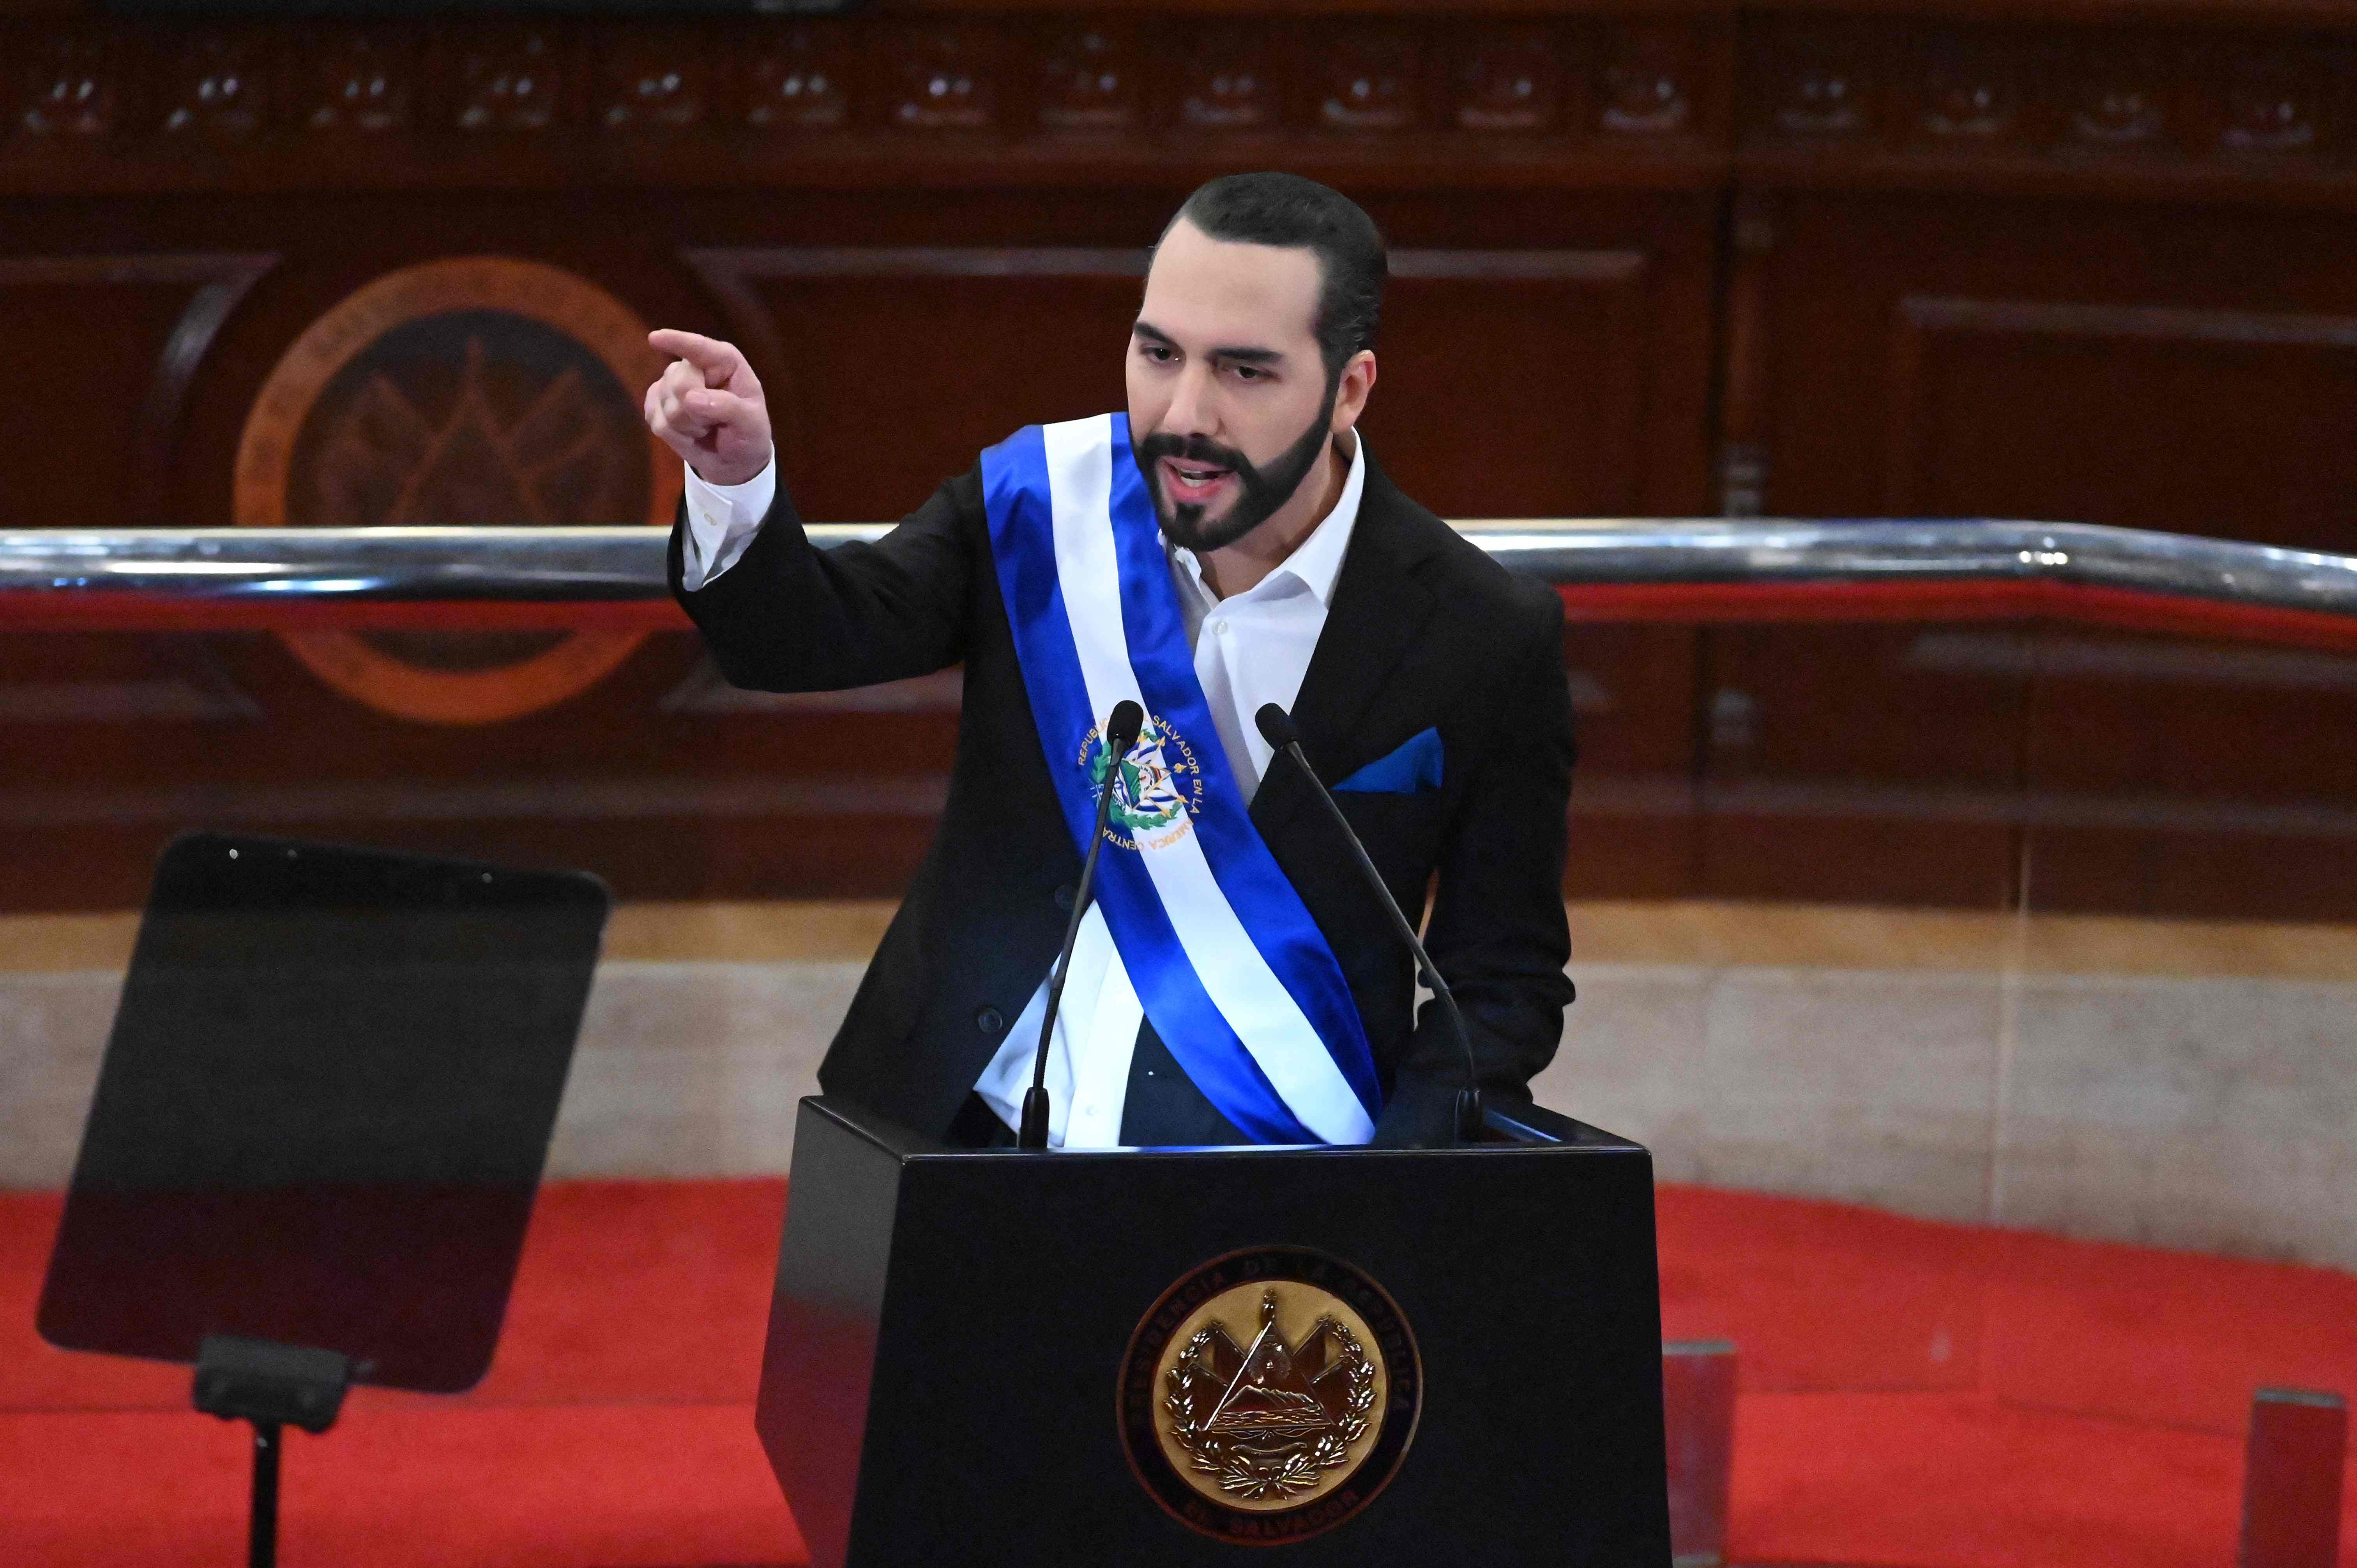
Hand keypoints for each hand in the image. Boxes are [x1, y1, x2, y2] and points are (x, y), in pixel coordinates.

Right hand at [645, 329, 772, 486]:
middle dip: (695, 411)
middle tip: (715, 423)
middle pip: (679, 383)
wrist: (733, 459)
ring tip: (706, 428)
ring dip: (688, 426)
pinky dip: (675, 435)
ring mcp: (671, 384)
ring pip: (666, 405)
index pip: (699, 348)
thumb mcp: (751, 423)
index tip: (654, 339)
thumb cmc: (748, 433)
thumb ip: (728, 407)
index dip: (676, 341)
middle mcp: (694, 367)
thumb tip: (691, 398)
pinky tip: (690, 433)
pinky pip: (655, 420)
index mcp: (723, 361)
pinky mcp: (655, 405)